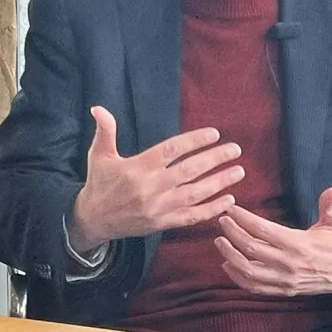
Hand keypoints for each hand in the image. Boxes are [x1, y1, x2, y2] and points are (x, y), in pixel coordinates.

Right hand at [68, 106, 243, 251]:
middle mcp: (150, 187)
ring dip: (219, 183)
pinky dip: (211, 210)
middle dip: (214, 159)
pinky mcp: (162, 223)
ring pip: (194, 194)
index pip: (171, 151)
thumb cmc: (100, 184)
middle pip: (188, 171)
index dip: (194, 141)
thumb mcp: (99, 156)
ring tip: (239, 171)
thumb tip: (99, 108)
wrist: (92, 220)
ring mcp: (158, 207)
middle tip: (235, 150)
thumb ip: (105, 131)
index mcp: (137, 167)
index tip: (214, 133)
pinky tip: (230, 200)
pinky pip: (191, 217)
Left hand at [214, 187, 331, 295]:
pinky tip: (228, 266)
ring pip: (249, 272)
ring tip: (220, 242)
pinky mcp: (284, 290)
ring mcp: (286, 280)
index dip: (244, 219)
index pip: (264, 231)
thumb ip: (331, 205)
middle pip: (251, 250)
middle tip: (222, 222)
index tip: (232, 210)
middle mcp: (290, 264)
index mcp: (300, 244)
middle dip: (233, 234)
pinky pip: (255, 287)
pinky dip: (238, 278)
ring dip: (230, 257)